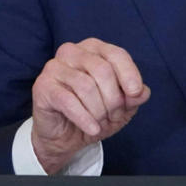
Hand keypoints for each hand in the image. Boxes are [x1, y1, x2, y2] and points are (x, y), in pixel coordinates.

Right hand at [30, 38, 150, 173]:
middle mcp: (72, 52)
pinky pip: (68, 101)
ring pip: (86, 86)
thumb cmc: (93, 114)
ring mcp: (54, 67)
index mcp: (93, 48)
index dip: (129, 75)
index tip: (135, 94)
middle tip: (114, 116)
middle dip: (113, 99)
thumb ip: (134, 95)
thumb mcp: (122, 106)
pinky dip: (84, 118)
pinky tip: (92, 129)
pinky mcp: (43, 86)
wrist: (64, 137)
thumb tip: (142, 92)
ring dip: (98, 111)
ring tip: (100, 123)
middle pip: (102, 70)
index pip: (117, 54)